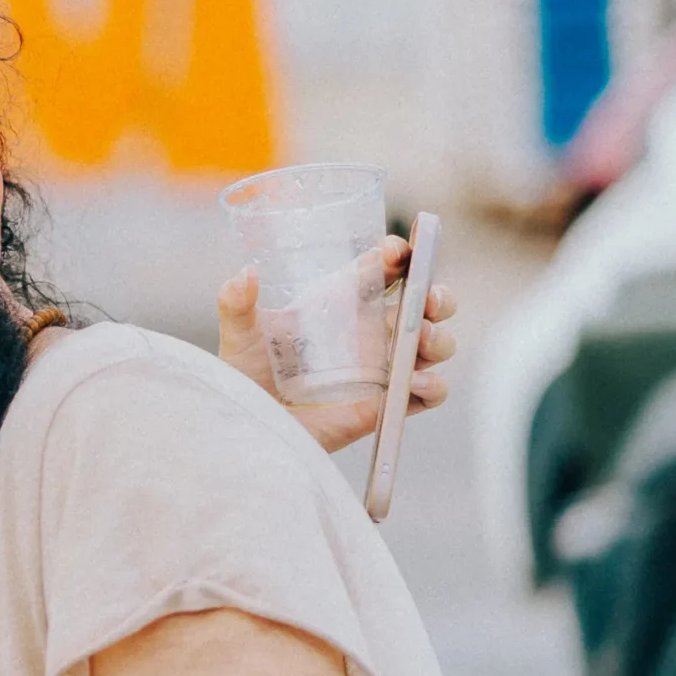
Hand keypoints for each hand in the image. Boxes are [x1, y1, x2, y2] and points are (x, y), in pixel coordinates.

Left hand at [216, 235, 456, 453]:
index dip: (400, 255)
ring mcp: (383, 368)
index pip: (384, 271)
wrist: (250, 424)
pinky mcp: (385, 404)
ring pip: (433, 346)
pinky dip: (433, 385)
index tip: (397, 251)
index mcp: (344, 305)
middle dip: (437, 295)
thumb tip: (245, 273)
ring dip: (438, 338)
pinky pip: (426, 394)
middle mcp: (370, 332)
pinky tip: (416, 381)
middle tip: (429, 297)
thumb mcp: (239, 334)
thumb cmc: (246, 375)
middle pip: (424, 304)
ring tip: (421, 339)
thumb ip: (236, 302)